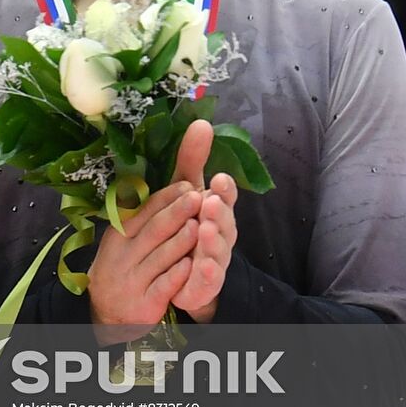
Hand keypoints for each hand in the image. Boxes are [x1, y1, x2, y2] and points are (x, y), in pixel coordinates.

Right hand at [87, 176, 201, 344]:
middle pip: (153, 230)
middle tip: (197, 197)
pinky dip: (176, 275)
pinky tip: (190, 264)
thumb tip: (166, 186)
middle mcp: (122, 255)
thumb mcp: (123, 240)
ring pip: (160, 257)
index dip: (166, 197)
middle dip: (176, 212)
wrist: (108, 314)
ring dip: (180, 241)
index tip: (187, 184)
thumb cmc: (124, 267)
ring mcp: (132, 280)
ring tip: (199, 225)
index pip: (144, 210)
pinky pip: (163, 286)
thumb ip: (142, 216)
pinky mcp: (144, 303)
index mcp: (119, 234)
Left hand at [169, 122, 237, 322]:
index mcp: (216, 209)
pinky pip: (209, 280)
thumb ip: (191, 160)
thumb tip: (201, 122)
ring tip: (206, 230)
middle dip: (219, 212)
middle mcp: (220, 233)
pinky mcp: (204, 284)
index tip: (219, 178)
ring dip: (215, 241)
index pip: (224, 196)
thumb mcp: (185, 191)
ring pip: (219, 250)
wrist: (181, 275)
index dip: (225, 189)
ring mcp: (215, 260)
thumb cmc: (187, 224)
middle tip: (209, 202)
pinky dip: (209, 275)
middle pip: (225, 222)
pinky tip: (204, 267)